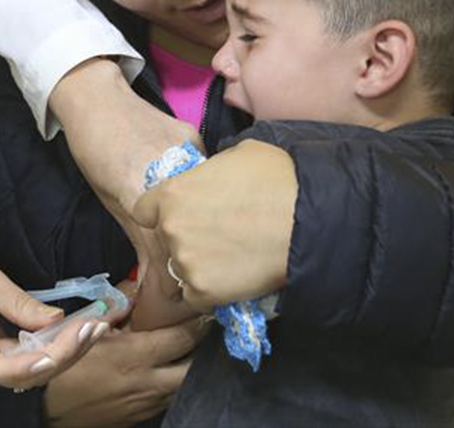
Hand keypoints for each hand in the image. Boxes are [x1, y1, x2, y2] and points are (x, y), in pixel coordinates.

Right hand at [0, 256, 116, 389]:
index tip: (57, 350)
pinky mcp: (1, 357)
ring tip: (95, 327)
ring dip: (66, 351)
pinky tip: (78, 330)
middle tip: (95, 327)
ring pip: (33, 370)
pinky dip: (56, 345)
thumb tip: (55, 320)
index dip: (25, 366)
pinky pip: (32, 358)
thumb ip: (17, 302)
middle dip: (63, 354)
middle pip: (22, 375)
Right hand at [45, 311, 205, 427]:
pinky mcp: (140, 418)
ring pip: (185, 386)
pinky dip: (173, 385)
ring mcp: (147, 404)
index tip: (204, 310)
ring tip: (187, 351)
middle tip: (203, 331)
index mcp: (136, 356)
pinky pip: (167, 400)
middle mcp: (149, 383)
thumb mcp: (84, 330)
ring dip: (189, 368)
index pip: (184, 338)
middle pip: (196, 367)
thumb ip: (114, 311)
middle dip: (203, 348)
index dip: (199, 322)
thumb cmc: (63, 366)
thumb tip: (134, 292)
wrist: (46, 408)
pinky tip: (165, 373)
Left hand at [49, 58, 200, 283]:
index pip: (170, 252)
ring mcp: (187, 152)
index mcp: (141, 195)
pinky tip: (212, 203)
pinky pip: (210, 176)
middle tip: (202, 276)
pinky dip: (210, 194)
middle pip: (195, 230)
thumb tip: (158, 279)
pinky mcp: (197, 139)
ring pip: (209, 203)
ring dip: (209, 228)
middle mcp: (169, 174)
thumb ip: (141, 238)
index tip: (182, 300)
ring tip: (210, 244)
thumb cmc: (94, 154)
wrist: (97, 100)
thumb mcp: (112, 203)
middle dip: (199, 258)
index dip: (179, 281)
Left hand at [132, 139, 297, 309]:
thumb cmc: (278, 179)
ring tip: (235, 258)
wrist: (308, 218)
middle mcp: (171, 227)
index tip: (185, 217)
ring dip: (201, 267)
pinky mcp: (203, 291)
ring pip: (182, 270)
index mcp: (172, 192)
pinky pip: (197, 296)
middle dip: (187, 241)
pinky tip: (236, 278)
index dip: (164, 214)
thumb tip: (213, 178)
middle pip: (167, 241)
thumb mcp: (237, 156)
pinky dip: (213, 292)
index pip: (145, 210)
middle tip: (220, 238)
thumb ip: (209, 172)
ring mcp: (185, 261)